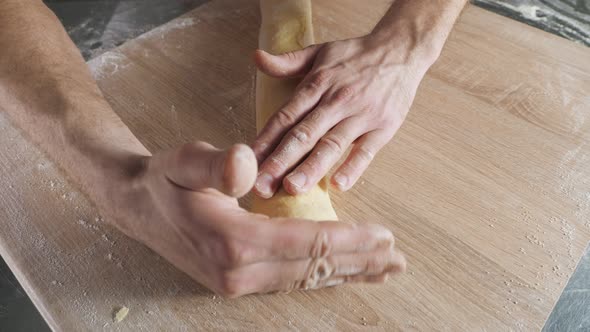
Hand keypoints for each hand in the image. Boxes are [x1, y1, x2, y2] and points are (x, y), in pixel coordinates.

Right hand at [111, 141, 405, 296]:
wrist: (137, 206)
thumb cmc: (164, 180)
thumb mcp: (185, 161)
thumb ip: (216, 164)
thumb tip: (247, 164)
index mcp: (233, 241)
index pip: (306, 243)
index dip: (348, 240)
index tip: (384, 236)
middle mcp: (239, 272)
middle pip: (313, 268)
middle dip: (359, 263)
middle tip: (398, 259)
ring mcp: (238, 282)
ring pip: (305, 279)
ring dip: (347, 273)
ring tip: (382, 270)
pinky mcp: (238, 281)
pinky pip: (291, 280)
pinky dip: (323, 275)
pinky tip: (341, 273)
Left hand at [252, 35, 430, 197]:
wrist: (401, 50)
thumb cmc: (356, 55)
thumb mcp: (319, 52)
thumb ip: (287, 61)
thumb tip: (257, 58)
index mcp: (317, 85)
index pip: (286, 116)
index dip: (266, 140)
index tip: (248, 161)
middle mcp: (336, 101)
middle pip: (304, 135)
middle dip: (280, 162)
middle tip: (262, 186)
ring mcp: (360, 115)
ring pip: (332, 145)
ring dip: (311, 168)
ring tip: (292, 189)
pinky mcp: (383, 127)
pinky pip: (366, 150)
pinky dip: (353, 167)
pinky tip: (338, 186)